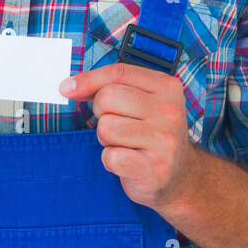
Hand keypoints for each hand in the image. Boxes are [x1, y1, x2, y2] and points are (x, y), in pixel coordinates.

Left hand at [59, 62, 194, 209]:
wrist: (179, 174)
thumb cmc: (151, 133)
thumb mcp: (141, 101)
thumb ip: (110, 87)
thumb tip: (71, 87)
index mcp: (167, 87)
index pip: (118, 72)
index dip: (88, 79)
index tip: (67, 88)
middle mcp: (169, 111)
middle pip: (108, 98)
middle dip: (101, 112)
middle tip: (115, 123)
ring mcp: (164, 141)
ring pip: (106, 128)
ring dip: (106, 138)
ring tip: (124, 143)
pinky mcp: (154, 168)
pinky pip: (111, 157)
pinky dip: (110, 160)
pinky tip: (127, 161)